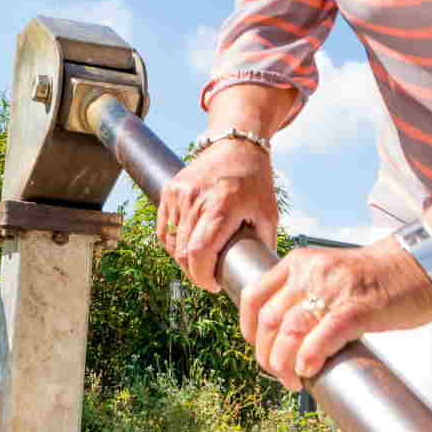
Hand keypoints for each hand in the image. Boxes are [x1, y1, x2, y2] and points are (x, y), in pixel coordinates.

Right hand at [155, 137, 277, 291]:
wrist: (237, 146)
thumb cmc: (255, 181)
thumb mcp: (268, 213)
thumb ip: (263, 244)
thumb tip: (261, 274)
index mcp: (221, 207)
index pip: (199, 252)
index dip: (202, 276)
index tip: (213, 285)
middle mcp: (196, 200)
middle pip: (182, 252)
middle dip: (194, 272)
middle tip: (208, 277)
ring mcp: (179, 194)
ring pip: (170, 242)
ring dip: (182, 259)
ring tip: (199, 262)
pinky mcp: (169, 190)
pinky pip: (163, 227)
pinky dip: (172, 243)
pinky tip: (186, 246)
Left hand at [240, 240, 431, 390]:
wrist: (420, 266)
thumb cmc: (376, 278)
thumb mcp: (327, 275)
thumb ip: (303, 295)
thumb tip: (284, 339)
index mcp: (297, 262)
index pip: (252, 296)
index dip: (248, 330)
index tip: (259, 349)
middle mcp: (309, 272)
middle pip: (268, 320)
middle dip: (266, 355)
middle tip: (279, 374)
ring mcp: (333, 289)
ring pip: (289, 331)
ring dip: (284, 364)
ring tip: (294, 381)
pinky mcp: (358, 307)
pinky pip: (322, 335)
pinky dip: (309, 357)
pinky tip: (309, 370)